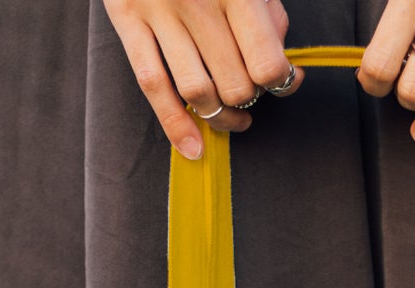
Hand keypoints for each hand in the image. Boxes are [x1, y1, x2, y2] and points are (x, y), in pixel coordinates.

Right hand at [105, 0, 303, 158]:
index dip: (280, 82)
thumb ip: (269, 16)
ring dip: (219, 119)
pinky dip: (175, 125)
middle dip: (247, 102)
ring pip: (198, 93)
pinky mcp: (128, 20)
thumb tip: (286, 70)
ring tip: (230, 119)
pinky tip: (192, 147)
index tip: (281, 82)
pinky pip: (153, 86)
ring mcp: (160, 10)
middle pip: (234, 85)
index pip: (266, 63)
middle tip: (250, 100)